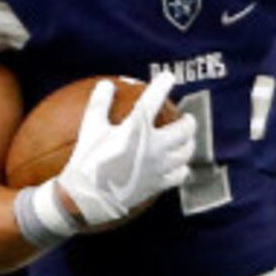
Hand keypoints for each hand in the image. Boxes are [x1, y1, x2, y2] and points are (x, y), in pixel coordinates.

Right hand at [55, 71, 193, 229]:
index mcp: (135, 131)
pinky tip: (178, 165)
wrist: (87, 198)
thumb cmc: (86, 161)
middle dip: (188, 121)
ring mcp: (159, 168)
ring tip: (186, 139)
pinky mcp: (158, 185)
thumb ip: (100, 104)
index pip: (153, 101)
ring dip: (189, 143)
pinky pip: (180, 174)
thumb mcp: (90, 129)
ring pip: (186, 152)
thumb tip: (108, 84)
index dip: (162, 85)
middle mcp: (153, 148)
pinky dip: (182, 167)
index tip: (168, 77)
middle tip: (186, 118)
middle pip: (184, 130)